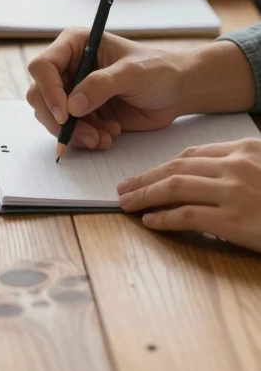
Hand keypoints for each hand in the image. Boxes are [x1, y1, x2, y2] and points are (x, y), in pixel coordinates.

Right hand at [26, 29, 187, 150]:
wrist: (177, 92)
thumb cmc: (159, 70)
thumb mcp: (133, 73)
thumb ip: (102, 85)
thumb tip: (72, 105)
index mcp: (73, 45)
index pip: (43, 66)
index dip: (48, 91)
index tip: (66, 114)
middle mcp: (67, 67)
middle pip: (39, 95)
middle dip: (60, 120)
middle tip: (87, 135)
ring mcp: (72, 91)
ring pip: (51, 117)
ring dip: (75, 133)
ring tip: (104, 138)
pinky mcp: (81, 113)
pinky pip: (69, 131)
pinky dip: (86, 139)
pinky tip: (109, 136)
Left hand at [118, 138, 260, 252]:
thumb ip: (236, 169)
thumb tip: (203, 180)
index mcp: (245, 149)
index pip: (192, 155)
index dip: (163, 166)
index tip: (147, 176)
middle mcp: (237, 165)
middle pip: (177, 167)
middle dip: (145, 178)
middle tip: (124, 187)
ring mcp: (235, 191)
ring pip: (175, 187)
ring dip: (145, 195)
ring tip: (127, 203)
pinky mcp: (236, 220)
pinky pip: (189, 215)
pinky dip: (164, 218)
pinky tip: (149, 221)